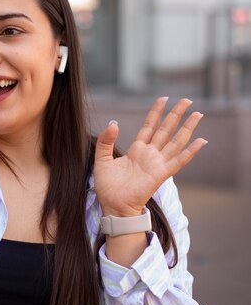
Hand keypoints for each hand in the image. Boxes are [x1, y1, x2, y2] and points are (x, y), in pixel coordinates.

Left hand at [94, 97, 206, 216]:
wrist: (112, 205)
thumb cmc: (107, 187)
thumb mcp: (101, 159)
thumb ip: (105, 141)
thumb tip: (113, 123)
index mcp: (136, 150)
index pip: (149, 127)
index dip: (156, 113)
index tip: (163, 99)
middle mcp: (149, 154)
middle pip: (166, 130)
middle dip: (176, 115)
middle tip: (187, 100)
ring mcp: (156, 163)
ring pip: (175, 141)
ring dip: (187, 128)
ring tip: (198, 114)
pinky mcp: (160, 174)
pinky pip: (178, 161)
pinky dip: (190, 151)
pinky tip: (201, 141)